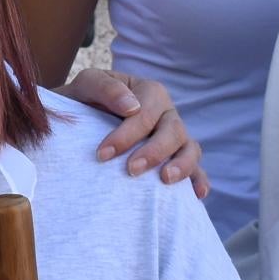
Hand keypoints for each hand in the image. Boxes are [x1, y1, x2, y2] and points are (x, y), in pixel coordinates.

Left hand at [59, 68, 207, 194]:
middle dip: (153, 152)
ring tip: (165, 180)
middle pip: (174, 131)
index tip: (102, 154)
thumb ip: (105, 88)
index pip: (145, 114)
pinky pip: (196, 170)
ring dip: (182, 165)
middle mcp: (167, 114)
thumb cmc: (83, 101)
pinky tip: (197, 194)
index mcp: (150, 93)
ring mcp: (175, 138)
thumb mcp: (87, 84)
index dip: (126, 134)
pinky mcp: (176, 160)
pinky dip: (199, 180)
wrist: (78, 121)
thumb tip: (130, 108)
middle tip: (131, 170)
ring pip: (190, 149)